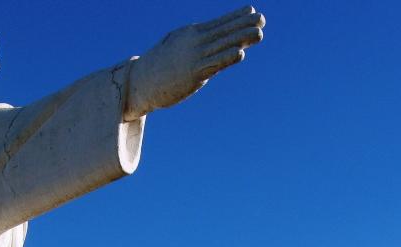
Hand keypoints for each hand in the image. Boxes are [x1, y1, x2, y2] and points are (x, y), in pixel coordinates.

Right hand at [124, 5, 264, 120]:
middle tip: (261, 18)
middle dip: (243, 24)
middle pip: (223, 32)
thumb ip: (194, 44)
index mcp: (189, 34)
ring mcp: (193, 57)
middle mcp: (193, 42)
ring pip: (222, 46)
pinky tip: (240, 53)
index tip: (251, 9)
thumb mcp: (175, 47)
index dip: (235, 17)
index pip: (217, 23)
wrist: (138, 83)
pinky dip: (227, 58)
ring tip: (259, 33)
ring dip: (241, 38)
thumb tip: (206, 40)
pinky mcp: (192, 73)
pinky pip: (213, 64)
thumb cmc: (158, 67)